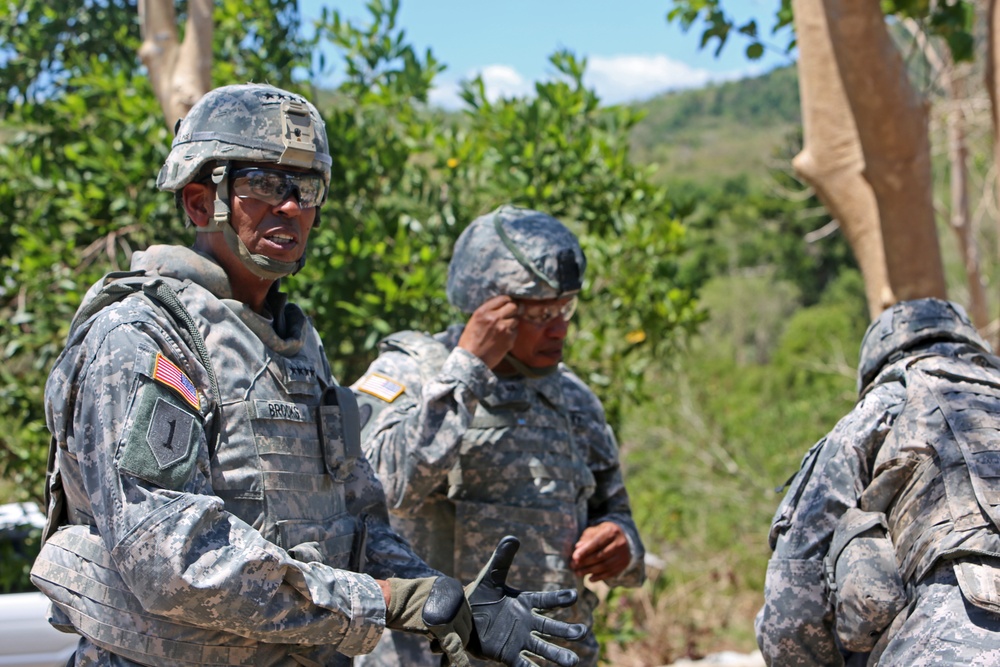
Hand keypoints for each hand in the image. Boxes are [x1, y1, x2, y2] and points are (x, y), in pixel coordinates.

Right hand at [384, 576, 472, 666]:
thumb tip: (456, 630)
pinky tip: (461, 666)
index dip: (458, 628)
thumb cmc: (407, 601)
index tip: (452, 636)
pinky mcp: (443, 627)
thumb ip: (445, 607)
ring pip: (462, 637)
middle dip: (456, 638)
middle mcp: (457, 598)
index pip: (465, 614)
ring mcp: (452, 612)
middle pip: (465, 626)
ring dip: (451, 648)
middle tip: (440, 645)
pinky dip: (458, 659)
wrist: (390, 600)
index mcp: (456, 589)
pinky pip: (454, 646)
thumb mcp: (431, 597)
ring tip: (434, 649)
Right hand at [457, 295, 518, 368]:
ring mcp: (503, 328)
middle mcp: (495, 318)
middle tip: (509, 315)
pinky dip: (511, 334)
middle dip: (512, 310)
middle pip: (513, 307)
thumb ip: (487, 312)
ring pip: (516, 320)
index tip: (507, 305)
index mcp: (483, 311)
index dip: (507, 301)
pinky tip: (502, 339)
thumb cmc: (470, 341)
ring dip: (511, 323)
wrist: (471, 360)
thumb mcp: (474, 321)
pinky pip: (515, 332)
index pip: (503, 298)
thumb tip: (501, 306)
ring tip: (503, 330)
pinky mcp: (509, 339)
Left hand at [465, 536, 586, 666]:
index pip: (546, 601)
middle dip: (566, 631)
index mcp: (525, 603)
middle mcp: (527, 622)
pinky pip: (523, 663)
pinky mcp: (508, 654)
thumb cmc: (480, 596)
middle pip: (550, 627)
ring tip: (573, 662)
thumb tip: (513, 537)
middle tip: (582, 632)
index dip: (558, 599)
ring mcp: (520, 640)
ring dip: (558, 655)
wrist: (463, 618)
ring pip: (543, 648)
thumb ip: (502, 559)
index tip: (573, 596)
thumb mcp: (490, 576)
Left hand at [570, 522, 630, 581]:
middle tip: (573, 566)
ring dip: (590, 571)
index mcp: (612, 531)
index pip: (597, 543)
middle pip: (600, 555)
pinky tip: (590, 578)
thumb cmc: (603, 533)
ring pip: (605, 566)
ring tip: (578, 573)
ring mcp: (623, 554)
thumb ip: (586, 539)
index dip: (585, 551)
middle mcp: (620, 543)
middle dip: (585, 562)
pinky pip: (611, 573)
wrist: (621, 538)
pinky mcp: (624, 564)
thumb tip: (577, 548)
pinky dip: (599, 577)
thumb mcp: (594, 531)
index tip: (574, 558)